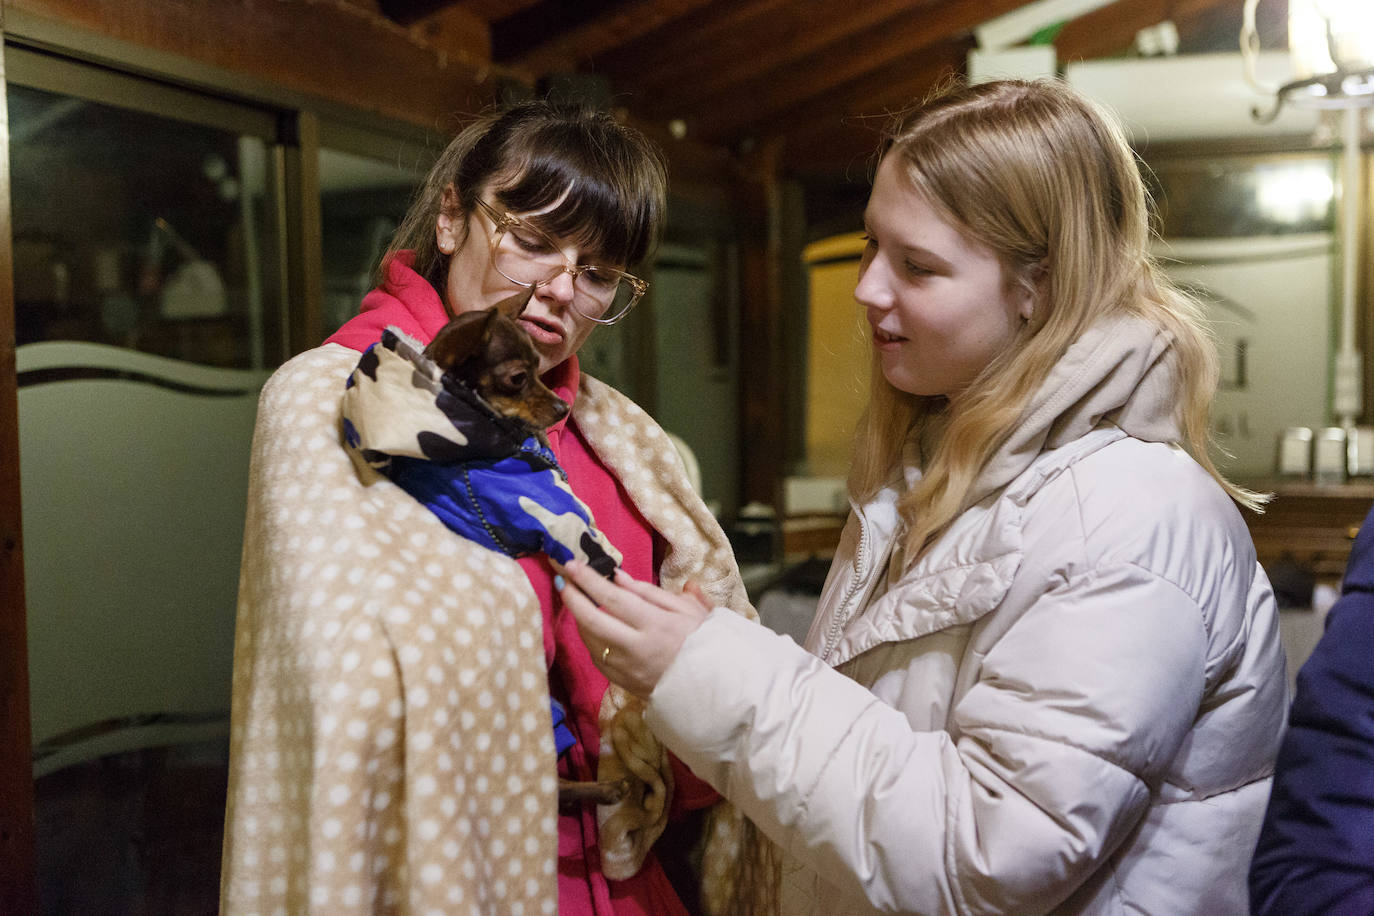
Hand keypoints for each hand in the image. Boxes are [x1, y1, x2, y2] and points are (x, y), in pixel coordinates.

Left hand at [556, 560, 712, 699]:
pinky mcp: (622, 682)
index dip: (589, 580)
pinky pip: (596, 658)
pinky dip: (589, 639)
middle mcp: (636, 647)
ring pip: (590, 640)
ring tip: (575, 598)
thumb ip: (650, 592)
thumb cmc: (703, 641)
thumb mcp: (686, 610)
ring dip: (578, 617)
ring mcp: (627, 668)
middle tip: (562, 577)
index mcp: (656, 625)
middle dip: (572, 597)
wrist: (713, 687)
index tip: (571, 564)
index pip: (614, 599)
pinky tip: (589, 626)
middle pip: (593, 620)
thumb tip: (617, 577)